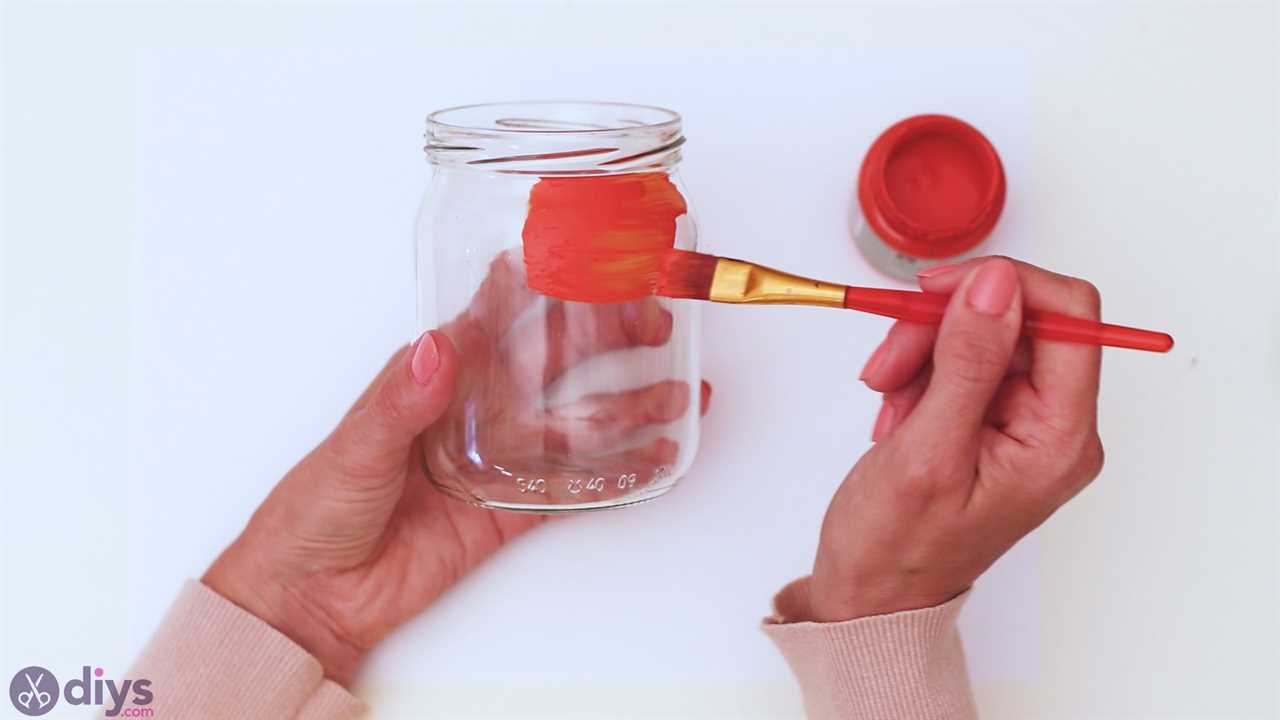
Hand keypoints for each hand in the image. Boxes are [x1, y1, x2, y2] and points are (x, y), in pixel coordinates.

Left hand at [204, 254, 709, 683]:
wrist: (311, 596)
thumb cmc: (315, 509)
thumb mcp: (354, 448)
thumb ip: (399, 401)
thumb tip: (435, 348)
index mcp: (433, 377)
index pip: (492, 314)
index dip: (538, 280)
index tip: (588, 254)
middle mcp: (472, 410)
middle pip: (553, 361)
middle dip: (607, 337)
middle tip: (657, 324)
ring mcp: (496, 460)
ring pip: (577, 423)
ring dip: (630, 406)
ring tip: (682, 393)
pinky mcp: (508, 512)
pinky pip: (573, 489)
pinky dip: (617, 477)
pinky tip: (654, 461)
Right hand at [808, 257, 1104, 620]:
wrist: (871, 594)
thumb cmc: (899, 548)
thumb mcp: (927, 450)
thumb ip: (966, 361)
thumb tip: (995, 283)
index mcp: (1060, 437)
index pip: (1069, 316)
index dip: (1003, 287)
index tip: (938, 292)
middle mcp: (1054, 424)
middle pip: (1018, 319)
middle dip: (944, 327)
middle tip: (891, 362)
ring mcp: (1022, 421)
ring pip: (981, 333)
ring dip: (922, 351)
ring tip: (887, 395)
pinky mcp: (989, 418)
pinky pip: (961, 359)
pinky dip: (919, 370)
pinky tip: (896, 409)